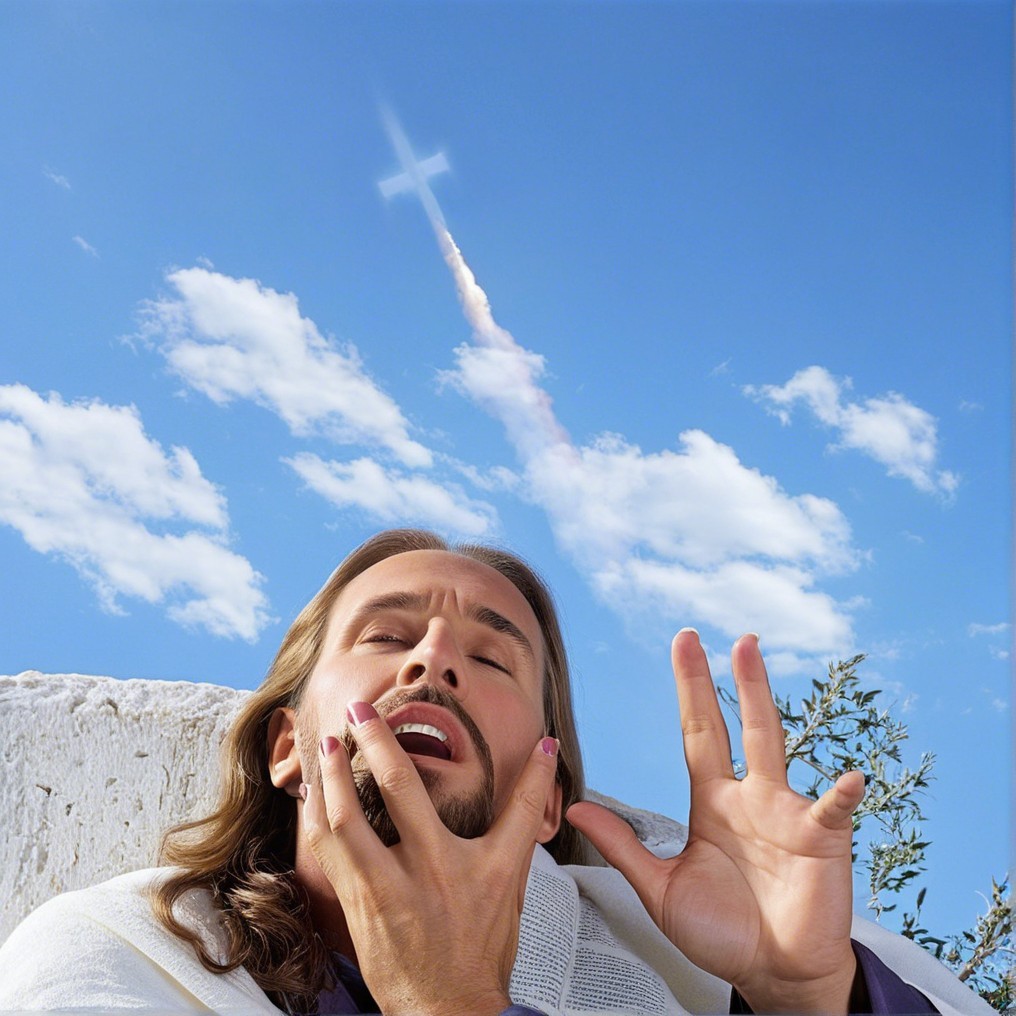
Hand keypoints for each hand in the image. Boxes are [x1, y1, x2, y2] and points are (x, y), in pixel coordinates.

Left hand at [302, 701, 558, 1015]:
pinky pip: (328, 852)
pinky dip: (318, 816)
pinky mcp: (359, 906)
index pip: (520, 812)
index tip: (546, 744)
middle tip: (361, 709)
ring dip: (333, 776)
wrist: (445, 1013)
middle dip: (379, 740)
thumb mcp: (510, 895)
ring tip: (329, 744)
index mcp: (482, 872)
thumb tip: (537, 790)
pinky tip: (314, 794)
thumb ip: (515, 838)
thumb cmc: (478, 954)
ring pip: (346, 821)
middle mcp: (432, 873)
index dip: (538, 776)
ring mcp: (389, 890)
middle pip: (401, 790)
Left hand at [567, 630, 863, 1014]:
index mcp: (712, 802)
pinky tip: (846, 780)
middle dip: (722, 678)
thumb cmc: (722, 933)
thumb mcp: (660, 890)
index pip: (698, 733)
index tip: (684, 645)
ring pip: (772, 744)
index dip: (690, 690)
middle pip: (733, 724)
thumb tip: (575, 809)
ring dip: (760, 697)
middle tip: (713, 633)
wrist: (773, 975)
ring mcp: (785, 812)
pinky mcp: (820, 840)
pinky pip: (831, 811)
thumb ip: (623, 847)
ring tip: (749, 653)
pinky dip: (840, 795)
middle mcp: (748, 796)